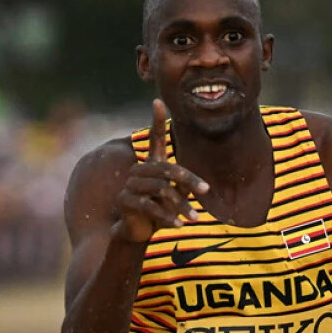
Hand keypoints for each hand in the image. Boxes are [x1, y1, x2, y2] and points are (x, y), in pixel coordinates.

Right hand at [114, 99, 208, 242]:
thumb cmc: (160, 208)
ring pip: (161, 189)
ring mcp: (130, 185)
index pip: (154, 139)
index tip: (157, 101)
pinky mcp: (125, 201)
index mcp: (152, 164)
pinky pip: (149, 206)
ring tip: (195, 217)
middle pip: (167, 169)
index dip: (156, 121)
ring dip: (181, 205)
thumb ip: (184, 185)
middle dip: (189, 180)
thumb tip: (204, 187)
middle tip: (206, 190)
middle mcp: (139, 170)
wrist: (139, 230)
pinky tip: (179, 225)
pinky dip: (167, 216)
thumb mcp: (175, 194)